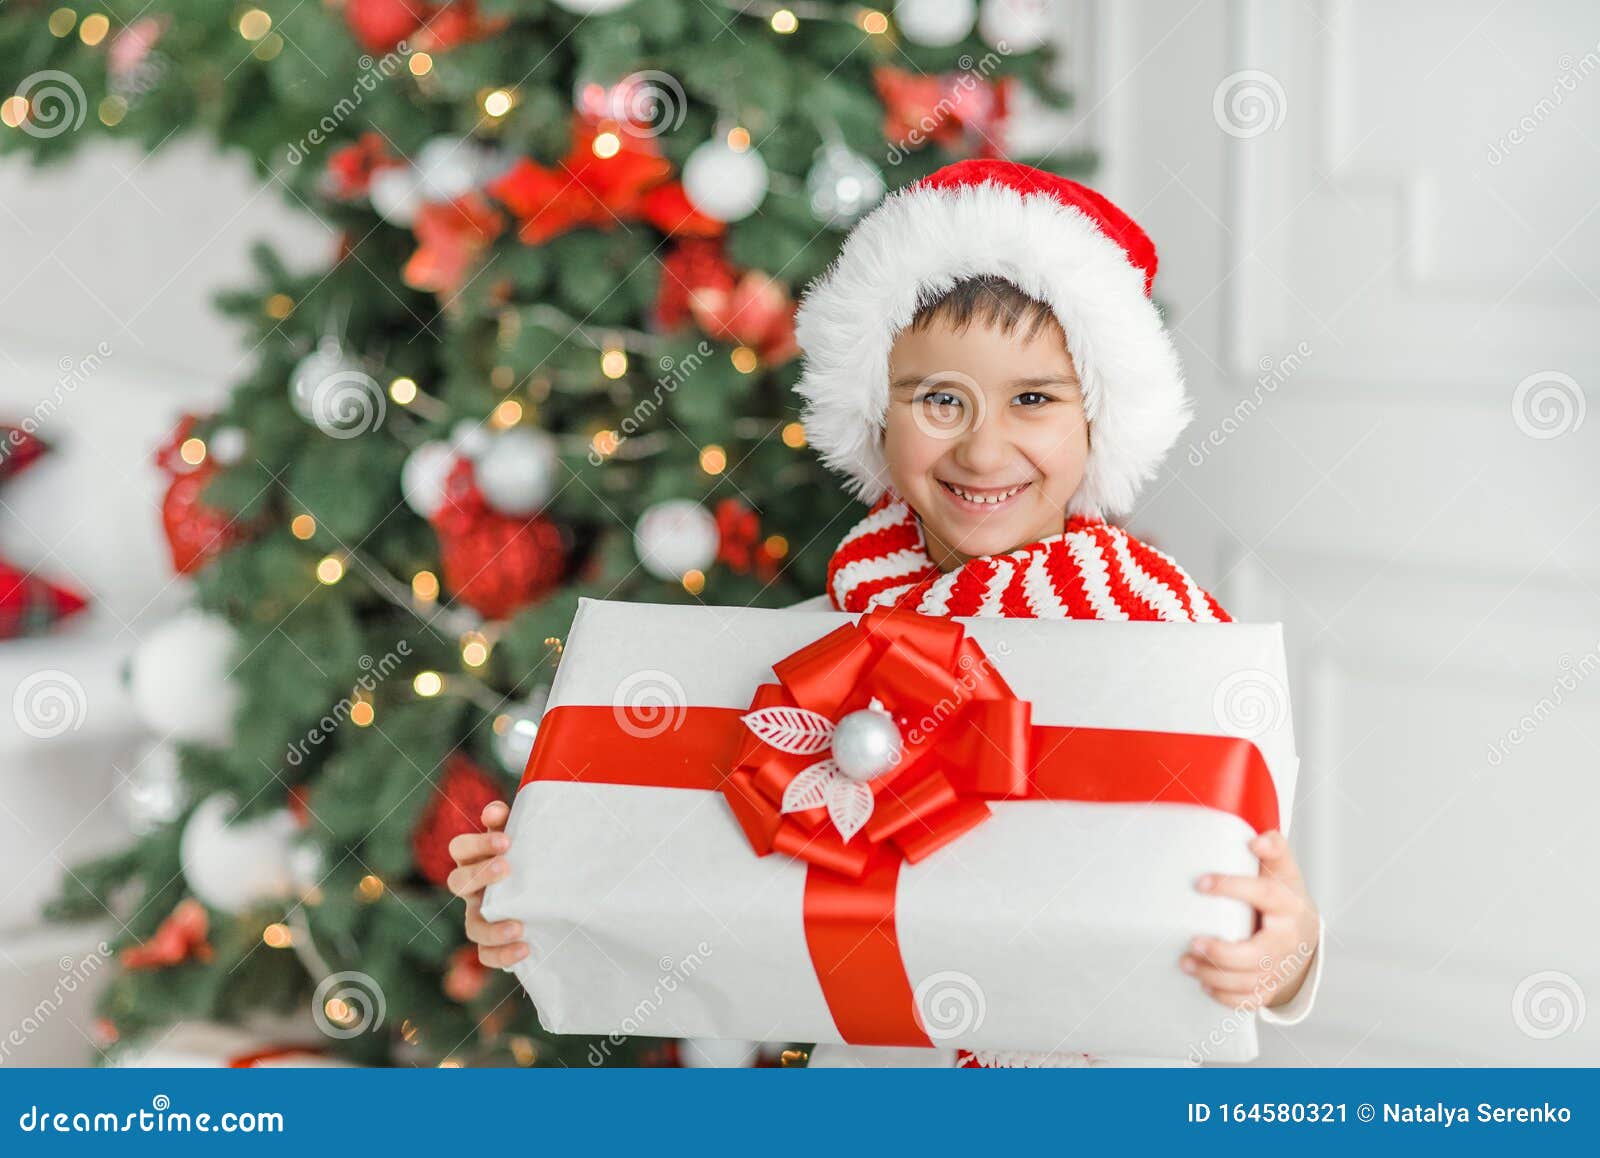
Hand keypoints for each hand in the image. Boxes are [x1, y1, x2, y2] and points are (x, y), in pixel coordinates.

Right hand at [447, 801, 527, 968]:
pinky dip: (501, 954)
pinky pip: (486, 954)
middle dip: (480, 874)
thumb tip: (496, 811)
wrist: (550, 892)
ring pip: (471, 926)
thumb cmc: (530, 857)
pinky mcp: (493, 942)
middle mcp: (473, 890)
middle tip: (507, 867)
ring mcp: (480, 916)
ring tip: (518, 926)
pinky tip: (525, 948)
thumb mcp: (523, 838)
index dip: (477, 843)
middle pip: (457, 883)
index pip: (460, 849)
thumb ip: (511, 822)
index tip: (506, 840)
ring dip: (491, 928)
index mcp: (476, 860)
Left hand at [1181, 829, 1319, 1010]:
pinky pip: (1247, 1000)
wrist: (1305, 932)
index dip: (1233, 888)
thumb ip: (1274, 849)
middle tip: (1193, 941)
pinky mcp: (1269, 988)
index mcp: (1288, 906)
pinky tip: (1204, 983)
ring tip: (1185, 962)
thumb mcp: (1283, 870)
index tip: (1201, 883)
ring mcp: (1279, 968)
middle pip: (1255, 955)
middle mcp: (1285, 941)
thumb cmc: (1284, 895)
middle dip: (1221, 952)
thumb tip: (1256, 840)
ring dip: (1213, 976)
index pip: (1263, 895)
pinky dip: (1224, 996)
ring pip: (1246, 982)